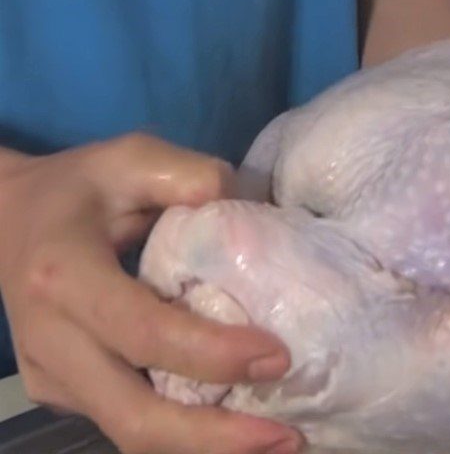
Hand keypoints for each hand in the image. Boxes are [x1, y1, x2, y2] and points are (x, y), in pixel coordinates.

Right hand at [0, 133, 301, 453]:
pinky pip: (123, 419)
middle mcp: (50, 340)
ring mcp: (49, 374)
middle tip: (290, 437)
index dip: (212, 353)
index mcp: (64, 275)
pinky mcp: (58, 389)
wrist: (7, 216)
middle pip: (133, 416)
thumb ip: (191, 177)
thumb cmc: (80, 184)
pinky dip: (180, 429)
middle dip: (215, 437)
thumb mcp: (133, 156)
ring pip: (128, 432)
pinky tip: (231, 417)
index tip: (278, 356)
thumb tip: (255, 210)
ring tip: (276, 438)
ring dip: (204, 444)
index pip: (143, 332)